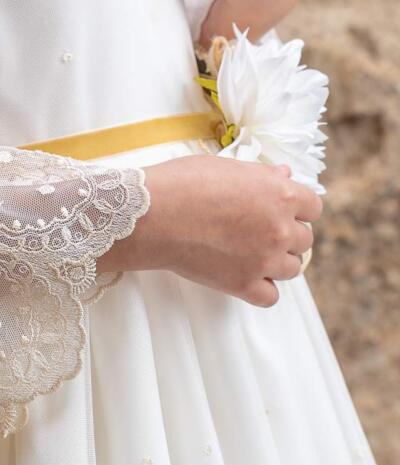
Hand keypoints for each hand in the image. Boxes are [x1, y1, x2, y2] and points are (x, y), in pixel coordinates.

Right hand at [99, 156, 321, 306]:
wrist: (153, 215)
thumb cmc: (184, 183)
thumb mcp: (227, 167)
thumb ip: (262, 175)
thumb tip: (284, 175)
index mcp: (281, 194)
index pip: (313, 207)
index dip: (297, 208)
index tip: (281, 210)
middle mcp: (280, 228)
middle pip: (304, 240)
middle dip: (286, 234)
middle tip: (259, 231)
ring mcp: (264, 260)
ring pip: (293, 269)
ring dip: (278, 262)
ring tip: (252, 253)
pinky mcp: (243, 285)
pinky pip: (271, 297)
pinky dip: (262, 289)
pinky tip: (247, 276)